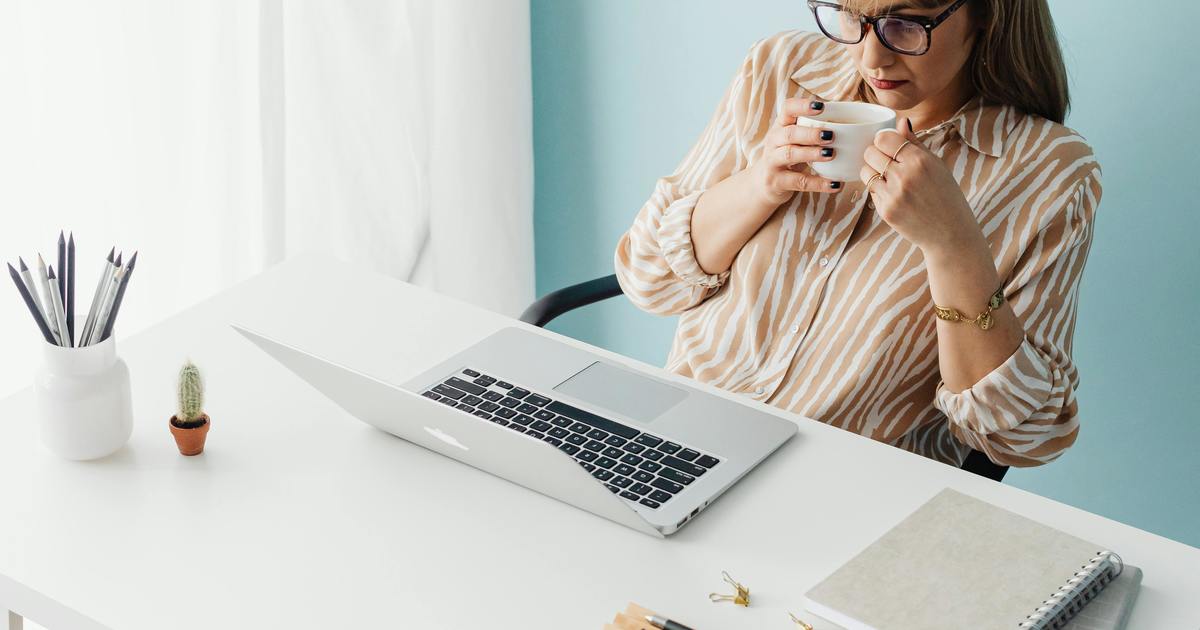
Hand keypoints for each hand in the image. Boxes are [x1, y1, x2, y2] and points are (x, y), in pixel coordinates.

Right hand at [750, 97, 844, 207]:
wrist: (764, 184)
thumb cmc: (787, 156)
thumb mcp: (794, 140)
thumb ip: (813, 128)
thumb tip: (850, 117)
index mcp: (780, 126)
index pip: (787, 108)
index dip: (803, 105)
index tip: (821, 106)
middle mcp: (773, 141)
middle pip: (789, 133)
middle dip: (810, 133)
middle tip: (831, 135)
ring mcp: (772, 162)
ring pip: (791, 154)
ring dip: (812, 153)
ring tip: (831, 154)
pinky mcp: (776, 182)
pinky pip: (799, 182)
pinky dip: (818, 183)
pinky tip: (835, 184)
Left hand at [860, 118, 984, 257]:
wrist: (950, 233)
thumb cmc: (946, 196)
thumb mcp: (937, 165)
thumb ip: (915, 143)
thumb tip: (901, 121)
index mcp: (920, 160)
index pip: (883, 138)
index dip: (883, 140)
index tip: (889, 146)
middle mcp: (904, 176)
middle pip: (870, 152)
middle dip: (875, 155)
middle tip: (887, 162)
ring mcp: (893, 194)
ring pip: (865, 171)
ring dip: (873, 172)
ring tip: (889, 178)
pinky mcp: (885, 210)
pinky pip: (871, 191)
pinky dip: (878, 190)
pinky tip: (894, 195)